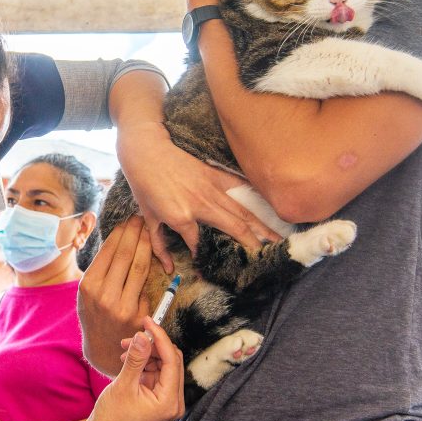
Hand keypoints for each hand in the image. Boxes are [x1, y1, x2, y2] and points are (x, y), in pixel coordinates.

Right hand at [78, 216, 151, 375]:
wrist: (103, 348)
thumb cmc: (95, 314)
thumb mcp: (87, 292)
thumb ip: (100, 269)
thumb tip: (117, 239)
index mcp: (88, 285)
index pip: (109, 250)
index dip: (121, 232)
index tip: (128, 221)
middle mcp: (104, 295)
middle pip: (126, 255)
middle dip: (135, 232)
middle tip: (141, 219)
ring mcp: (122, 306)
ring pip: (140, 267)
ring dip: (146, 245)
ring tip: (148, 231)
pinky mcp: (138, 315)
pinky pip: (146, 286)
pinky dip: (150, 268)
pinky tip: (152, 255)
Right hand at [86, 317, 183, 420]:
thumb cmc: (111, 418)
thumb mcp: (124, 385)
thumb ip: (135, 358)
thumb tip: (143, 335)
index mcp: (170, 401)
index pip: (172, 361)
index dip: (160, 338)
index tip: (147, 322)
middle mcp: (173, 402)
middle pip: (171, 361)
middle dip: (152, 346)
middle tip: (134, 335)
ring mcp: (166, 400)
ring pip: (162, 365)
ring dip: (145, 353)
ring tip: (124, 350)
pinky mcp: (158, 398)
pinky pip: (155, 372)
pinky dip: (143, 363)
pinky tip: (127, 359)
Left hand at [117, 122, 279, 269]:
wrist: (146, 151)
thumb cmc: (144, 186)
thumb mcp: (148, 219)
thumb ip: (159, 246)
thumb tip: (169, 269)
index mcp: (182, 218)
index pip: (200, 244)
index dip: (205, 257)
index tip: (212, 266)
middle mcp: (202, 205)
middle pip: (236, 228)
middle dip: (254, 245)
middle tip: (269, 258)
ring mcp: (211, 189)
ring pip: (242, 211)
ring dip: (261, 226)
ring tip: (277, 239)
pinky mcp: (215, 175)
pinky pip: (239, 188)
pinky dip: (254, 197)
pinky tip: (269, 206)